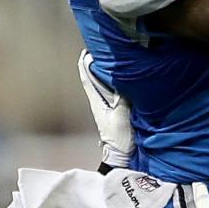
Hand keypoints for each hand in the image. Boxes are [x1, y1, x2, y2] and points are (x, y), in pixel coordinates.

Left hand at [78, 48, 133, 167]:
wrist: (122, 157)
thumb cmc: (119, 139)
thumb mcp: (121, 115)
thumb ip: (122, 97)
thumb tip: (123, 79)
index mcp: (96, 102)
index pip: (86, 78)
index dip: (85, 63)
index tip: (87, 50)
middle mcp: (99, 103)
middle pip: (94, 79)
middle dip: (97, 64)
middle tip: (104, 50)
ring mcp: (106, 108)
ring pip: (104, 86)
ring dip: (107, 73)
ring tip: (115, 60)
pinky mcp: (115, 113)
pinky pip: (114, 93)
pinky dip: (116, 84)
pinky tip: (123, 80)